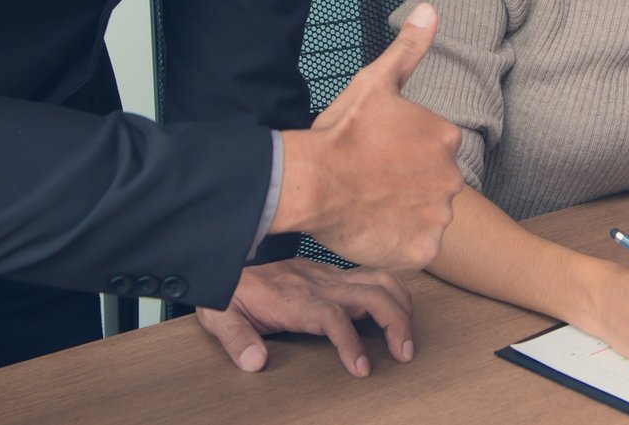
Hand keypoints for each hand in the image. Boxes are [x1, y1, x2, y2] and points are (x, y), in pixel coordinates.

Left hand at [195, 257, 414, 377]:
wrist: (228, 258)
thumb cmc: (228, 293)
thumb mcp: (221, 318)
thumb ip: (237, 341)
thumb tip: (255, 363)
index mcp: (292, 299)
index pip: (331, 317)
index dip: (351, 342)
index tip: (362, 369)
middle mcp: (316, 283)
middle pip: (368, 295)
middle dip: (394, 323)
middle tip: (404, 355)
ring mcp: (328, 275)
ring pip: (377, 281)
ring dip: (400, 306)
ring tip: (408, 337)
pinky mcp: (332, 272)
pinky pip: (372, 276)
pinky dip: (394, 292)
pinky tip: (400, 311)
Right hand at [272, 2, 464, 269]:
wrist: (312, 182)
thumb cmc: (341, 132)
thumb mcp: (376, 82)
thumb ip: (408, 49)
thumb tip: (431, 9)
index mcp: (446, 137)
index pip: (433, 149)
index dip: (402, 153)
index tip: (376, 154)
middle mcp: (452, 176)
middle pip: (433, 182)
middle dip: (407, 183)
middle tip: (371, 180)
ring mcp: (438, 216)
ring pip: (426, 214)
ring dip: (405, 212)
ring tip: (370, 203)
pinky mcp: (422, 249)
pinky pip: (417, 246)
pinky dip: (399, 241)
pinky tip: (374, 227)